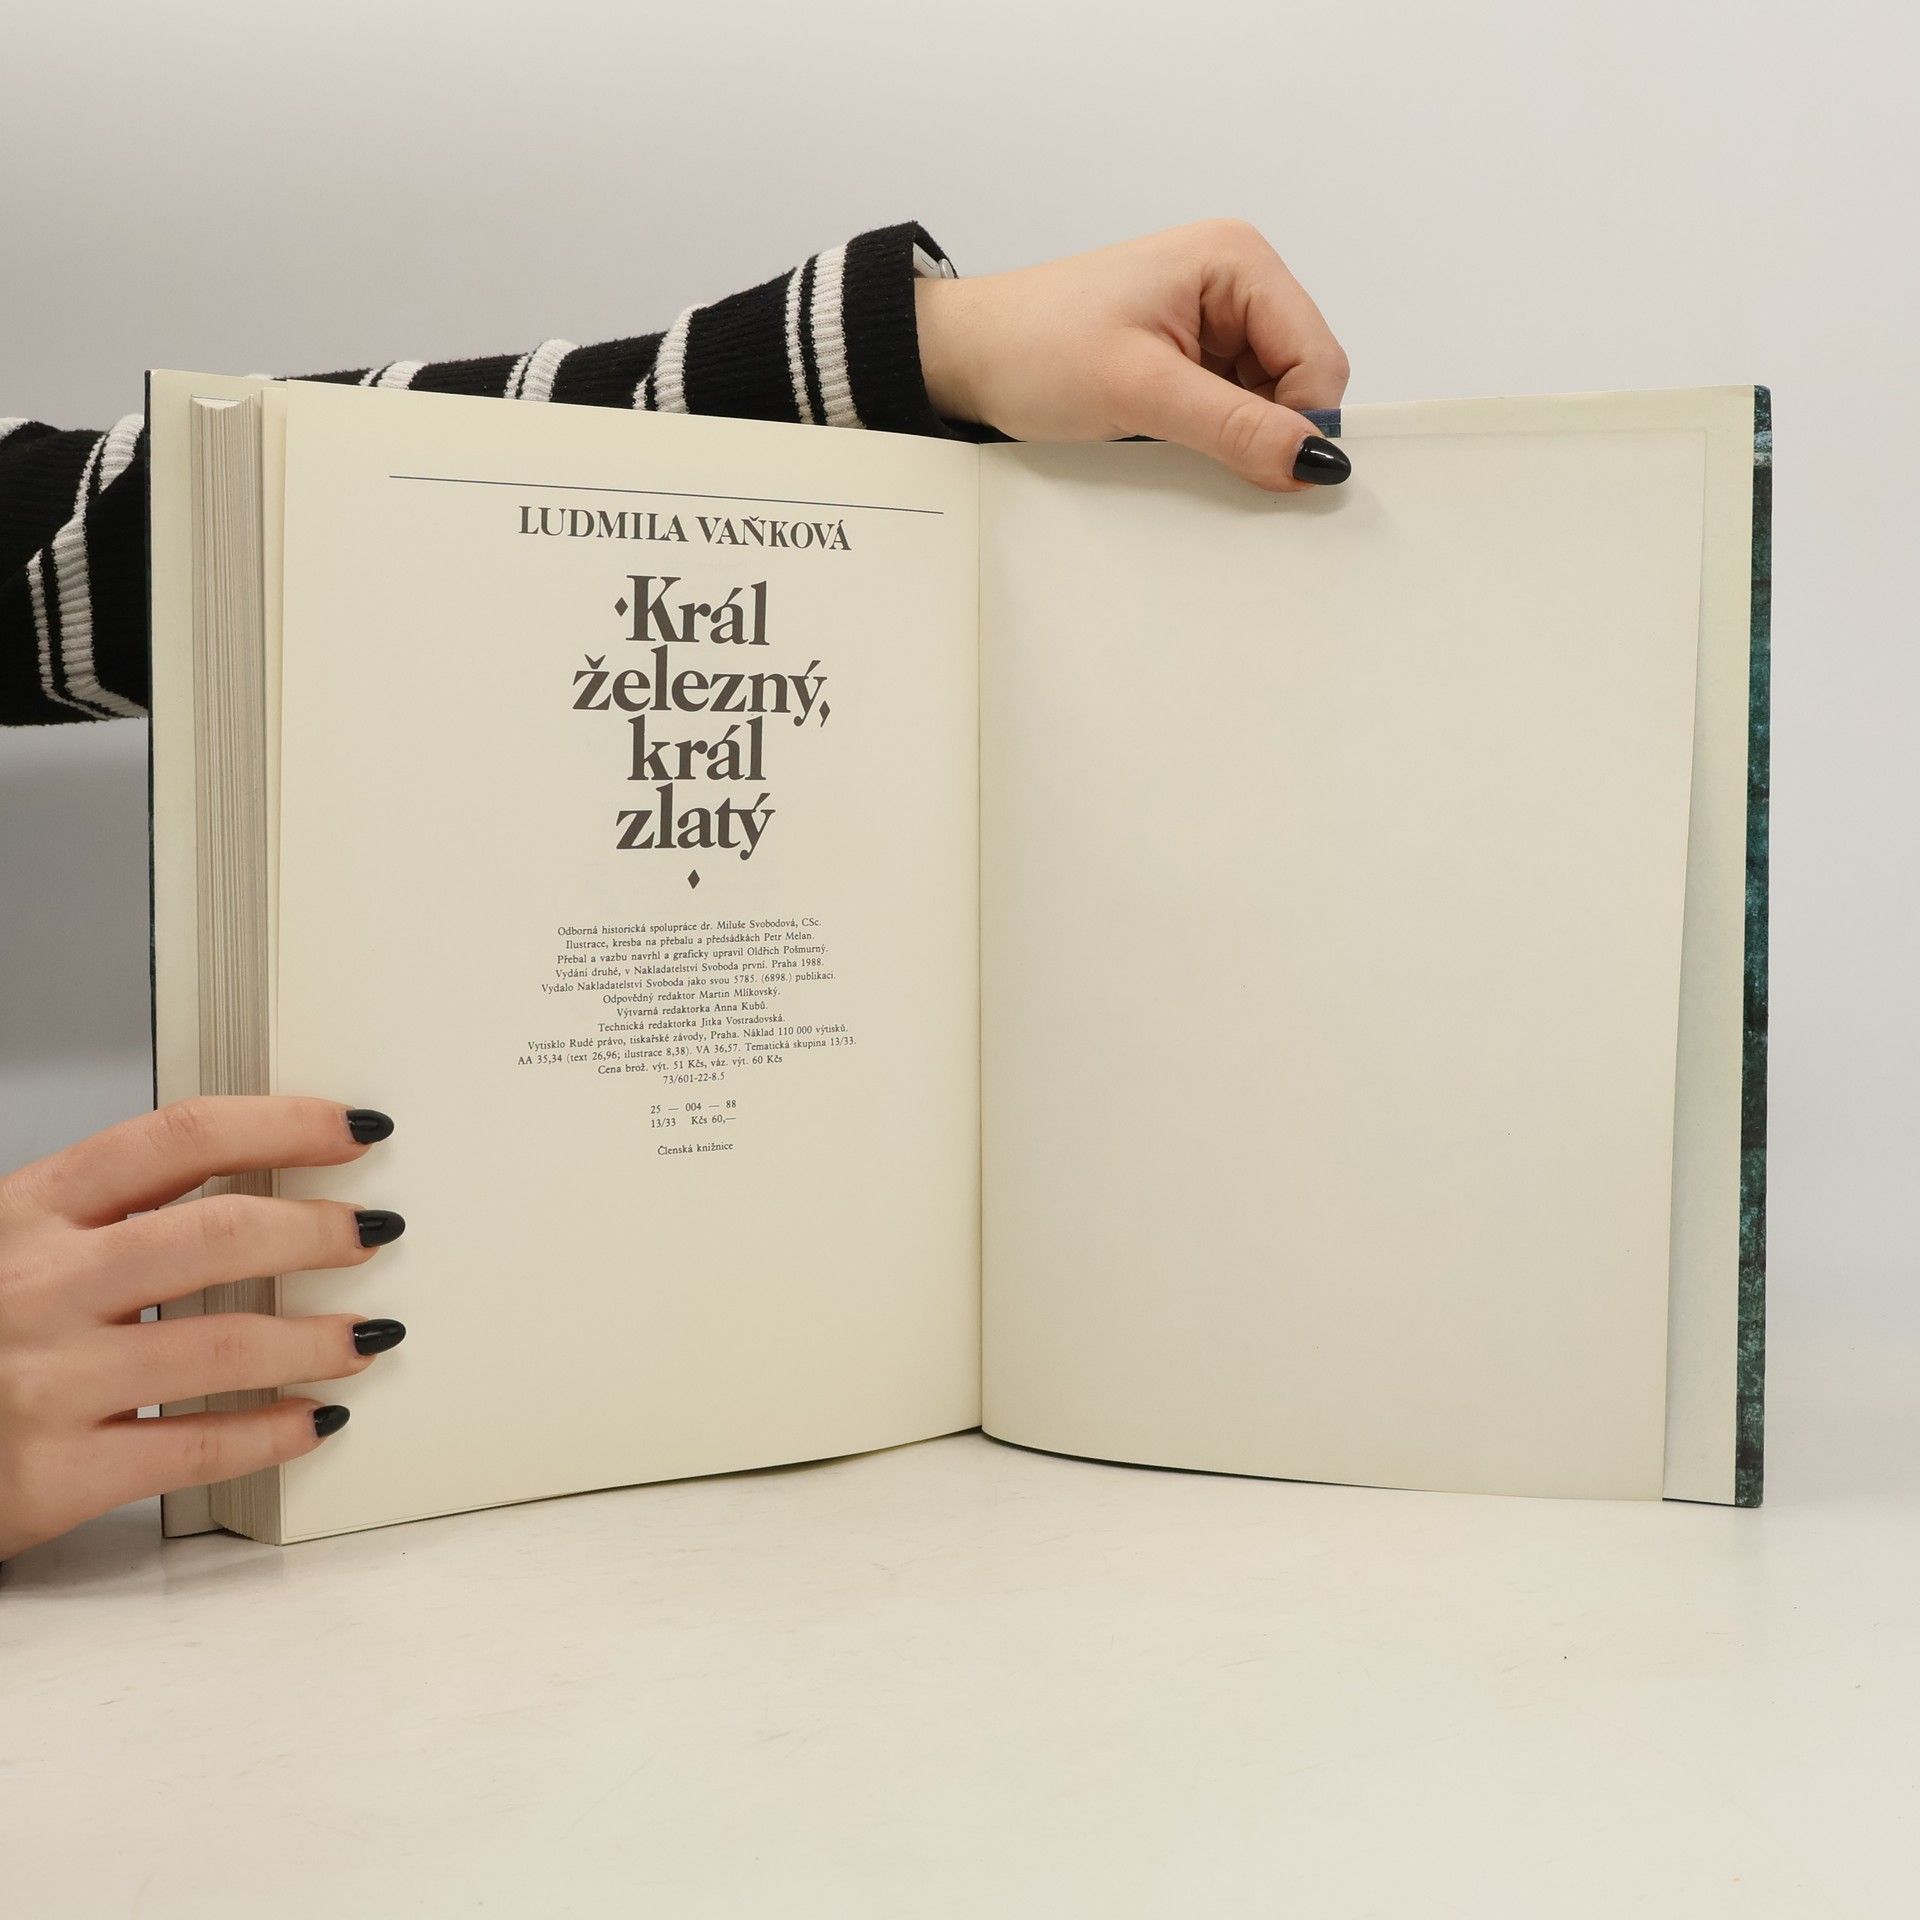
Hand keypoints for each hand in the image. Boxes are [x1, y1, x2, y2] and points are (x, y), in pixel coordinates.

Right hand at [0, 1097, 406, 1559]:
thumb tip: (254, 1179)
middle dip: (315, 1231)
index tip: (355, 1129)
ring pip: (221, 1346)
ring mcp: (45, 1383)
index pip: (178, 1138)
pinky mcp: (52, 1476)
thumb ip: (106, 1218)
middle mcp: (36, 1287)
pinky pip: (195, 1447)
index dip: (283, 1124)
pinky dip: (272, 1433)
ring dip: (317, 1339)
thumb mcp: (8, 1248)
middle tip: (373, 1233)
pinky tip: (313, 1420)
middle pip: (214, 1235)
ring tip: (366, 1336)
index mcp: (26, 1213)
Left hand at [914, 219, 1351, 491]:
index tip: (1260, 470)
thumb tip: (1319, 460)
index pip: (1318, 358)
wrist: (964, 356)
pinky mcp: (1190, 356)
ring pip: (1268, 400)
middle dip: (1267, 428)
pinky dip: (1214, 435)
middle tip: (1199, 451)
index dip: (1300, 422)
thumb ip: (1236, 427)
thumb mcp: (1141, 392)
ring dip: (1236, 435)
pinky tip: (1167, 438)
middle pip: (1301, 379)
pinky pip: (1232, 407)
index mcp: (1237, 260)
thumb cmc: (1035, 349)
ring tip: (1167, 436)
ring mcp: (1213, 319)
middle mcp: (1235, 281)